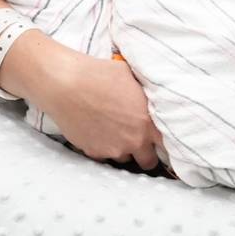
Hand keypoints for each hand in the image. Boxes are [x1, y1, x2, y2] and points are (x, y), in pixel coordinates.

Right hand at [37, 53, 161, 169]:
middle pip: (148, 161)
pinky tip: (96, 131)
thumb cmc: (100, 74)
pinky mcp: (94, 152)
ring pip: (124, 158)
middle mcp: (134, 140)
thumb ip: (145, 96)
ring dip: (122, 148)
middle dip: (145, 152)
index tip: (159, 139)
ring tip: (112, 130)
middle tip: (137, 139)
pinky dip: (102, 147)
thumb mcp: (131, 78)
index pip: (167, 144)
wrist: (67, 84)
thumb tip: (152, 97)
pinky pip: (103, 156)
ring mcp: (113, 149)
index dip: (164, 142)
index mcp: (148, 122)